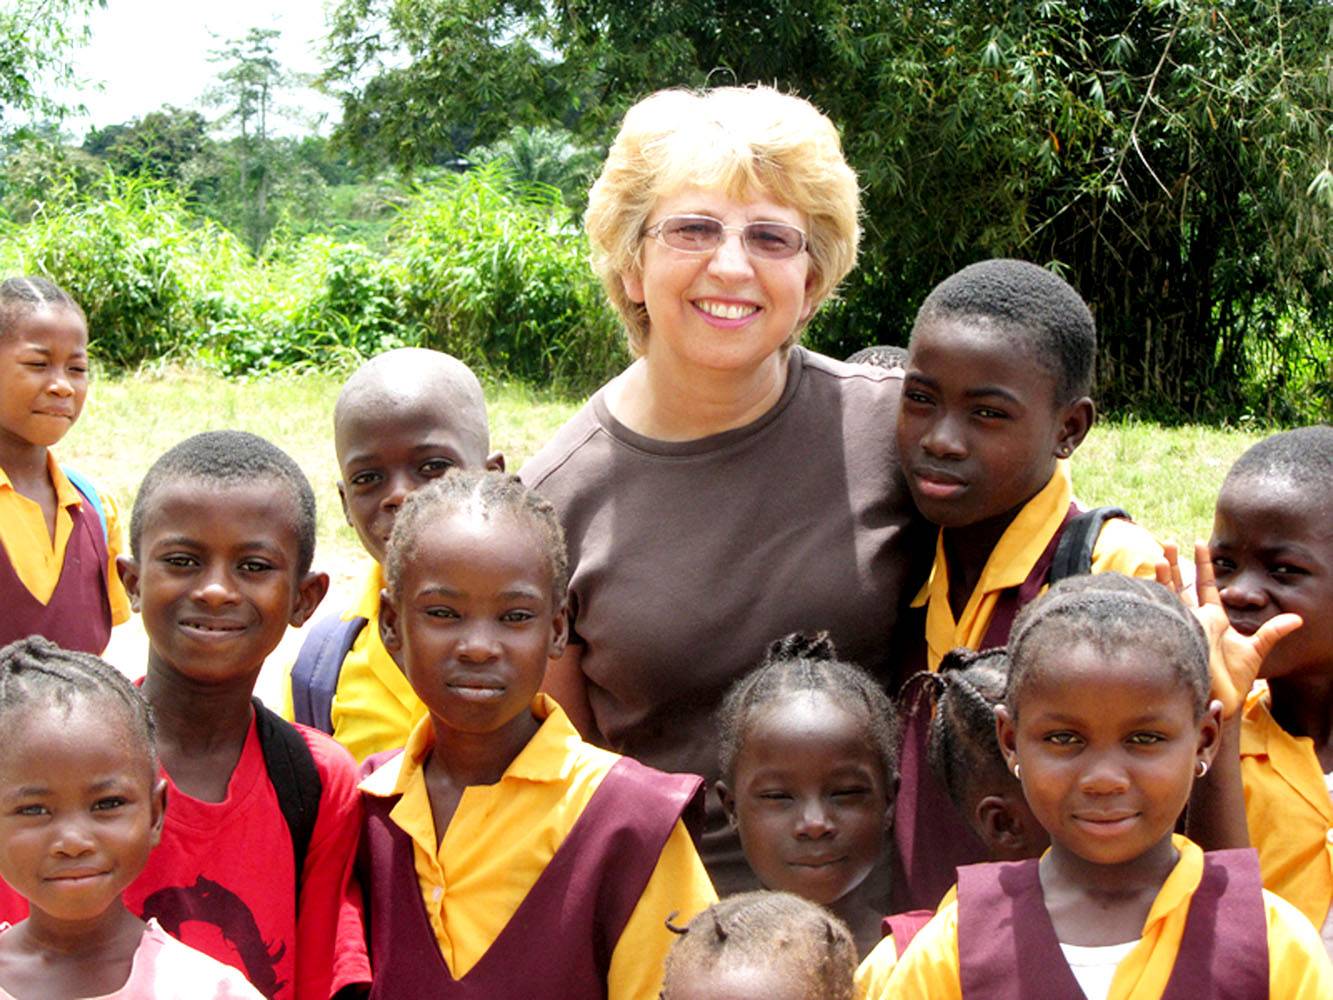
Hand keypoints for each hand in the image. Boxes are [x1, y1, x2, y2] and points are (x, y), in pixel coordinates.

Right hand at [1161, 541, 1302, 717]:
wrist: (1222, 698)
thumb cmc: (1237, 678)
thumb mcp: (1257, 649)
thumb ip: (1273, 631)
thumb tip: (1298, 619)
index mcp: (1214, 618)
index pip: (1205, 585)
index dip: (1203, 564)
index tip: (1200, 543)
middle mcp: (1196, 618)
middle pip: (1181, 585)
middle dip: (1174, 564)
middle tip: (1168, 542)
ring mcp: (1184, 625)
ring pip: (1170, 595)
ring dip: (1164, 576)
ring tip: (1159, 556)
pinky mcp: (1178, 634)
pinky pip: (1165, 612)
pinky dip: (1158, 597)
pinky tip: (1153, 581)